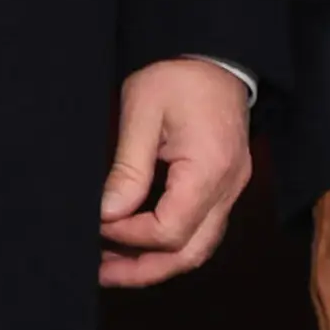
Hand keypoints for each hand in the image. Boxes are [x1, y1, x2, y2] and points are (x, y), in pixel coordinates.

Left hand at [100, 60, 253, 286]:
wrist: (216, 55)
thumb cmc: (178, 76)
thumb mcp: (143, 112)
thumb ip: (128, 168)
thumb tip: (107, 213)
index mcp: (209, 171)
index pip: (169, 229)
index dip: (129, 236)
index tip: (98, 225)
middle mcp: (228, 189)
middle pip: (189, 252)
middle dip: (144, 269)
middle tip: (102, 274)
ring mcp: (232, 190)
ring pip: (199, 247)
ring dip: (158, 262)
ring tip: (115, 266)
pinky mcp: (226, 186)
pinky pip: (203, 229)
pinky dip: (172, 243)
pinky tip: (141, 241)